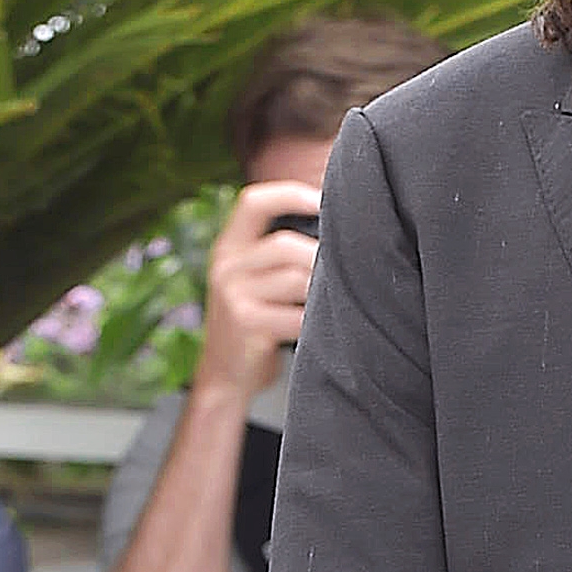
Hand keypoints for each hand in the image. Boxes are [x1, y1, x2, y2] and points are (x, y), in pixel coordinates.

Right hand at [193, 181, 324, 400]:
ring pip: (296, 279)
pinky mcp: (248, 325)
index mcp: (228, 248)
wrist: (224, 378)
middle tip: (347, 270)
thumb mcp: (250, 280)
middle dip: (321, 257)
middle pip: (285, 245)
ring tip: (341, 298)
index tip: (323, 198)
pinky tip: (328, 326)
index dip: (290, 194)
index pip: (254, 202)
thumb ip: (276, 254)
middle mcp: (227, 267)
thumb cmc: (252, 324)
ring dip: (324, 290)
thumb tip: (334, 226)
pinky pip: (297, 315)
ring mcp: (234, 296)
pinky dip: (318, 320)